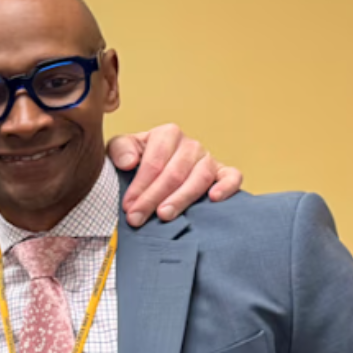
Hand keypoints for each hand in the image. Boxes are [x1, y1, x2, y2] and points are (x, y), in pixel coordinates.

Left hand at [108, 123, 241, 225]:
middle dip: (153, 198)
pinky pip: (232, 176)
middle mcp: (190, 144)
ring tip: (164, 215)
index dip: (140, 186)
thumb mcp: (120, 149)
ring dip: (181, 198)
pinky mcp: (222, 173)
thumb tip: (129, 162)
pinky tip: (213, 198)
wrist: (153, 168)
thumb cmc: (136, 159)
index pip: (154, 162)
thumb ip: (120, 150)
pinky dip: (226, 186)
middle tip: (138, 218)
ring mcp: (208, 159)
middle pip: (174, 173)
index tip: (128, 206)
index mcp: (166, 134)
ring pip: (199, 178)